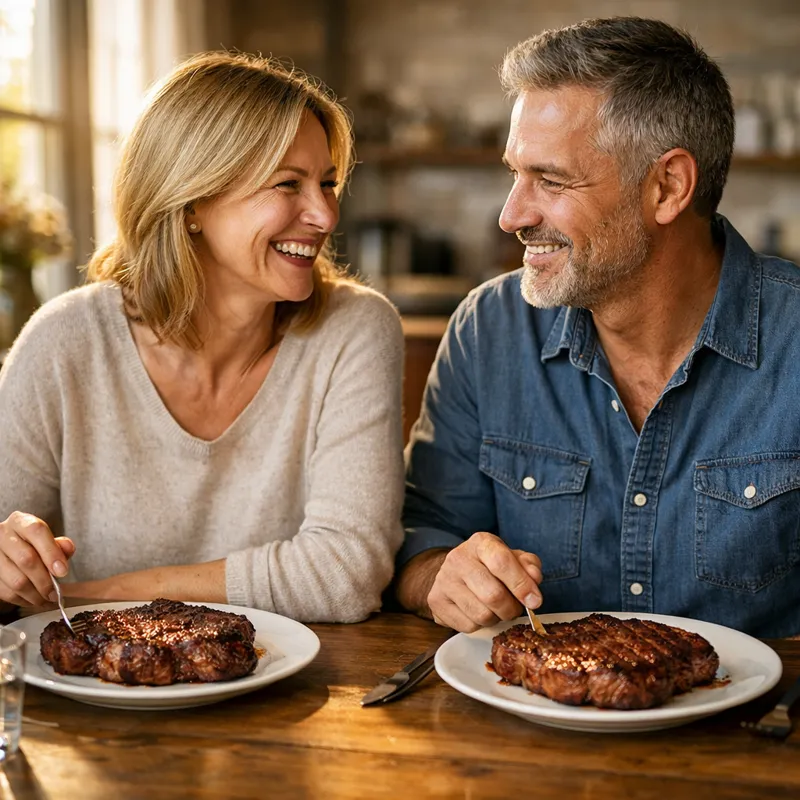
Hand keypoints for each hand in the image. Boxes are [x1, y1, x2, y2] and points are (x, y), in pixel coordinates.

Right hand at [0, 512, 75, 605]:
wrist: (7, 551)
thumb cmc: (31, 545)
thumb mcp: (46, 540)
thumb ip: (59, 545)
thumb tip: (68, 548)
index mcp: (20, 522)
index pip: (37, 531)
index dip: (52, 552)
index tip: (63, 571)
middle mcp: (3, 535)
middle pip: (26, 559)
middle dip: (45, 581)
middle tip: (56, 593)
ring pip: (16, 580)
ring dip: (35, 595)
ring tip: (47, 599)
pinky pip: (6, 592)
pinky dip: (23, 600)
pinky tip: (33, 600)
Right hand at [427, 531, 542, 631]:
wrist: (455, 572)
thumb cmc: (490, 566)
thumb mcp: (512, 558)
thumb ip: (529, 566)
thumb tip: (534, 578)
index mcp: (480, 543)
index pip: (501, 562)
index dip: (521, 584)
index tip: (535, 601)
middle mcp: (458, 558)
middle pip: (493, 595)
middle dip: (511, 609)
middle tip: (514, 608)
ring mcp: (444, 580)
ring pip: (481, 615)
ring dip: (496, 618)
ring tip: (495, 609)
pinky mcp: (436, 601)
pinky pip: (467, 626)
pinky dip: (479, 625)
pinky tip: (478, 612)